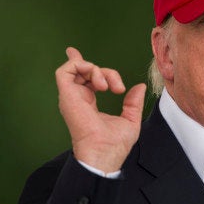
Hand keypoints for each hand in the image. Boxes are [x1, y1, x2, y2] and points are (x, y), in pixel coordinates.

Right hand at [55, 47, 145, 172]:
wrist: (104, 151)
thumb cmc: (115, 144)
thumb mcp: (131, 119)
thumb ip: (133, 103)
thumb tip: (139, 87)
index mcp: (88, 104)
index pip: (82, 79)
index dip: (81, 64)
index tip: (74, 52)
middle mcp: (77, 99)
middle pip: (86, 71)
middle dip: (105, 72)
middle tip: (118, 88)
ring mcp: (71, 97)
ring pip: (76, 68)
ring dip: (96, 70)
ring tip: (108, 87)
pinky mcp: (67, 95)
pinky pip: (64, 71)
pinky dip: (81, 67)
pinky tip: (99, 82)